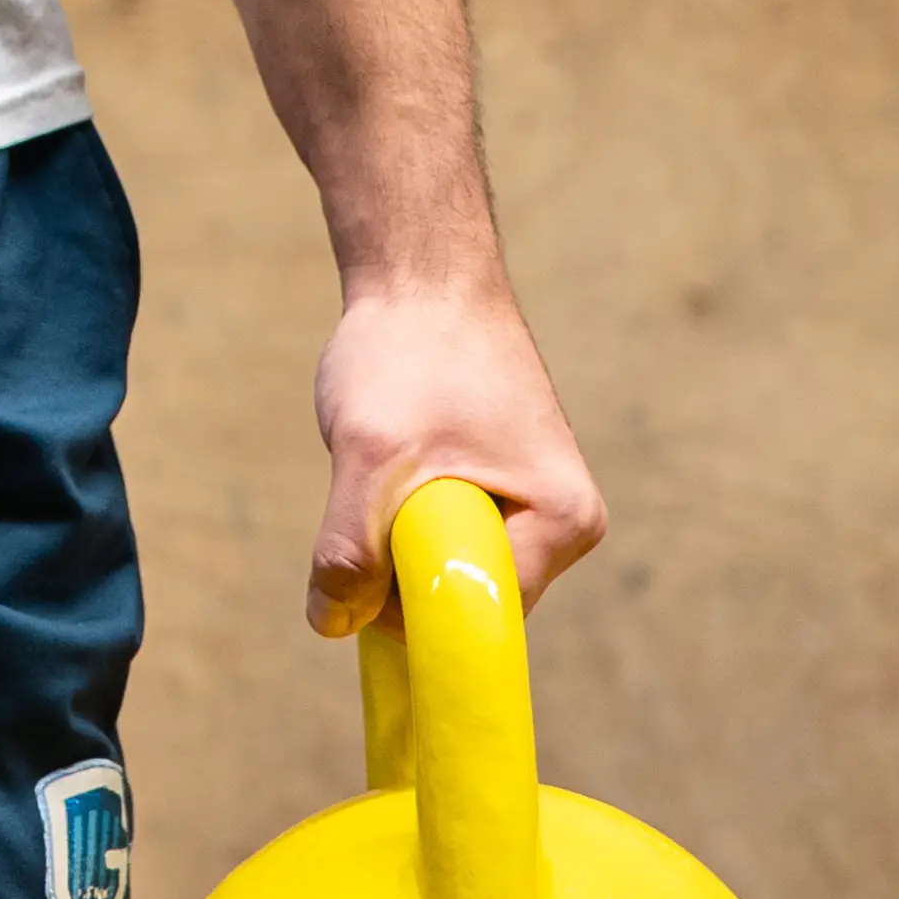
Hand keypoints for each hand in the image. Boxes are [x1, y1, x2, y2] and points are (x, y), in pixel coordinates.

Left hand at [305, 271, 602, 636]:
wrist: (422, 274)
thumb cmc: (410, 351)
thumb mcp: (370, 453)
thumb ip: (349, 546)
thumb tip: (331, 623)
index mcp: (565, 522)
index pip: (479, 616)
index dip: (408, 608)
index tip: (360, 568)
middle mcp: (567, 524)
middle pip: (465, 598)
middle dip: (402, 566)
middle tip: (370, 495)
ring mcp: (536, 507)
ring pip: (447, 567)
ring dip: (399, 536)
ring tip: (388, 464)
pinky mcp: (503, 491)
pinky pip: (445, 537)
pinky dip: (404, 515)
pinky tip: (394, 464)